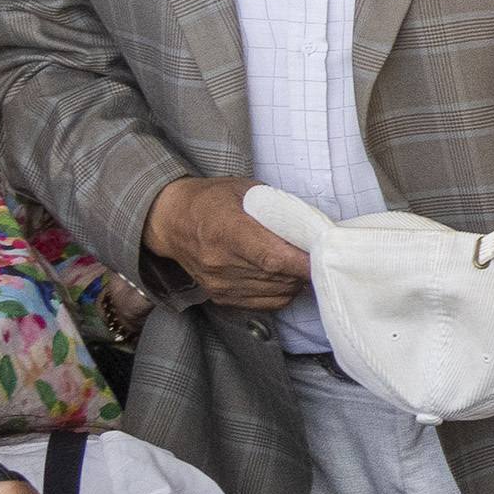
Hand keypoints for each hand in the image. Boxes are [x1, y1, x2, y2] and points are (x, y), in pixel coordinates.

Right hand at [147, 176, 310, 312]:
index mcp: (227, 231)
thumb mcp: (244, 190)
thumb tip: (311, 225)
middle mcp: (221, 263)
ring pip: (276, 293)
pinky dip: (282, 291)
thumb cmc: (210, 200)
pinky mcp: (222, 297)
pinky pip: (265, 303)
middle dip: (306, 268)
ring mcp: (220, 284)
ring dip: (296, 281)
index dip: (303, 262)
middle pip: (278, 277)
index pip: (273, 258)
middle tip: (320, 255)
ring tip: (300, 262)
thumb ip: (277, 209)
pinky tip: (284, 275)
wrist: (170, 222)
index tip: (324, 254)